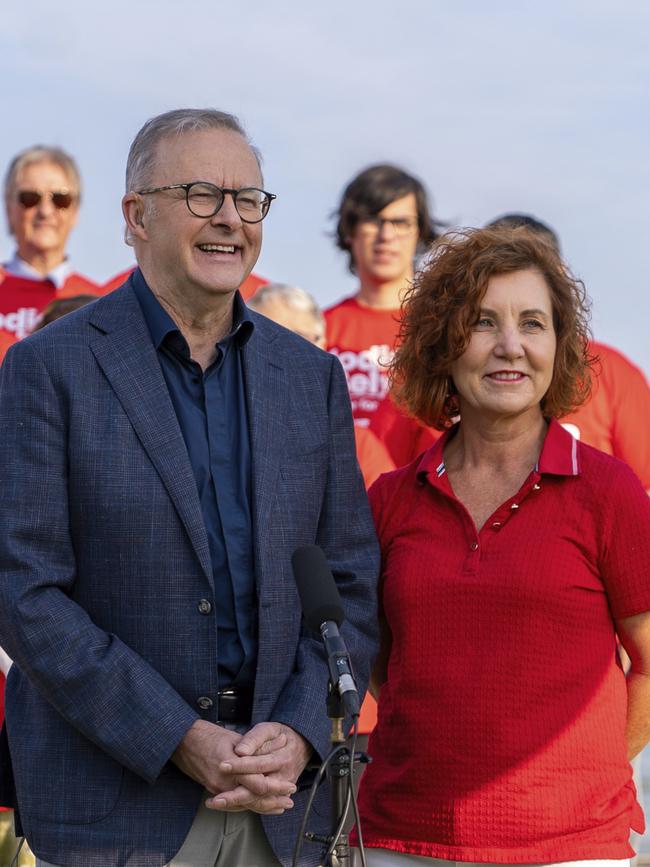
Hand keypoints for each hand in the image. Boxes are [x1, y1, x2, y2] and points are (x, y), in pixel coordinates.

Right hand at [172, 720, 295, 813]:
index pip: (258, 783)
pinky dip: (250, 805)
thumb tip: (281, 743)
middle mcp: (224, 781)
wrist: (183, 742)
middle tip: (290, 801)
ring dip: (265, 807)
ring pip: (245, 804)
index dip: (276, 786)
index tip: (290, 785)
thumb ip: (257, 746)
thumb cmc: (210, 736)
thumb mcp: (236, 737)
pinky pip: (235, 804)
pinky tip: (261, 806)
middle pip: (253, 798)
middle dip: (273, 801)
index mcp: (231, 765)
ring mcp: (218, 789)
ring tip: (281, 806)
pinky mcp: (214, 791)